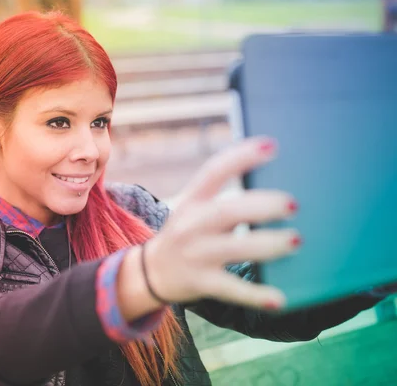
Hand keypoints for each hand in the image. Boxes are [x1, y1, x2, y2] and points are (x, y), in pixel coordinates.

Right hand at [144, 136, 299, 309]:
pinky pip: (231, 289)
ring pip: (232, 248)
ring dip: (266, 244)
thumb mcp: (194, 209)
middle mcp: (191, 225)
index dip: (241, 157)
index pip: (214, 171)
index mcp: (192, 201)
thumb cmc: (186, 234)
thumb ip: (224, 199)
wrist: (151, 272)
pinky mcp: (200, 282)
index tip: (272, 146)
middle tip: (293, 204)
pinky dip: (255, 295)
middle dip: (261, 205)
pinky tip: (280, 299)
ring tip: (295, 240)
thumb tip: (275, 191)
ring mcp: (195, 254)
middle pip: (226, 210)